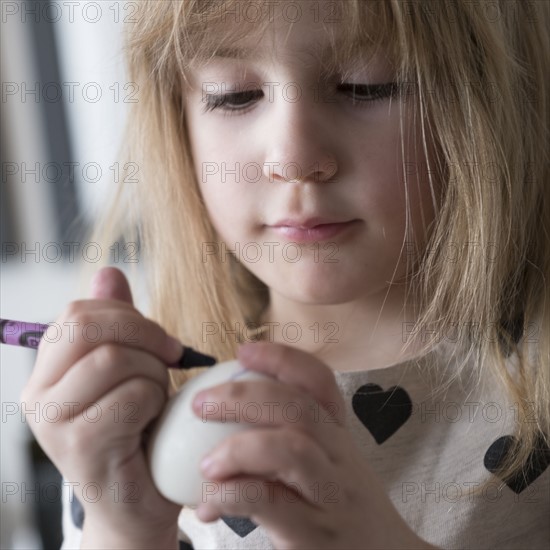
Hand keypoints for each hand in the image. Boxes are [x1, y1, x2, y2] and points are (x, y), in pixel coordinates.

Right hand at [21, 267, 181, 547]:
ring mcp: (53, 422)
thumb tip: (108, 272)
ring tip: (157, 397)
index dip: (129, 315)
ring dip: (154, 373)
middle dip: (145, 333)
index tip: (161, 340)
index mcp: (46, 370)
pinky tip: (154, 422)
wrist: (137, 500)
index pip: (79, 313)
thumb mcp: (128, 369)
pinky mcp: (80, 447)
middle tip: (171, 355)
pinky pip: (132, 396)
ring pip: (115, 359)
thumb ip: (116, 323)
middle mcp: (37, 394)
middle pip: (88, 327)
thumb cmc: (137, 428)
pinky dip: (156, 401)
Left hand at [192, 341, 431, 548]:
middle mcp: (339, 456)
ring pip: (289, 449)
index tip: (243, 351)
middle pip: (298, 408)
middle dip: (244, 396)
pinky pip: (268, 501)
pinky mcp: (314, 532)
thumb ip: (292, 436)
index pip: (319, 381)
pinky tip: (208, 505)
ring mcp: (330, 494)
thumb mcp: (330, 463)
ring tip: (207, 463)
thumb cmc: (342, 506)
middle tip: (202, 403)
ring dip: (238, 448)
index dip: (282, 358)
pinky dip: (230, 495)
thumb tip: (229, 409)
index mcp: (338, 434)